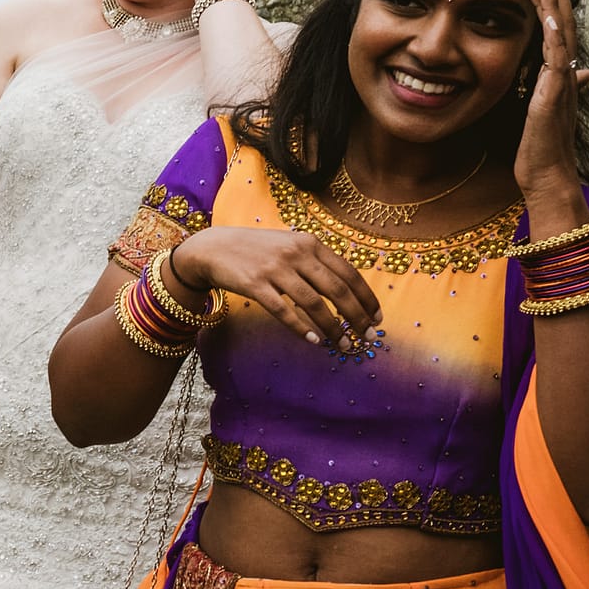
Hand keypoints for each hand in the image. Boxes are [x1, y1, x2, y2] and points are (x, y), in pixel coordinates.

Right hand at [177, 226, 379, 345]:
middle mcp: (295, 253)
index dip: (367, 298)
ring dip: (333, 328)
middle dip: (356, 317)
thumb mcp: (288, 246)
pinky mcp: (255, 284)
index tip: (376, 318)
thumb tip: (345, 293)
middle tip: (366, 336)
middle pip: (337, 290)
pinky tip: (314, 340)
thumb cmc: (254, 250)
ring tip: (343, 344)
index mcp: (309, 243)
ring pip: (314, 304)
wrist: (211, 248)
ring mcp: (274, 268)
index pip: (349, 273)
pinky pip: (284, 311)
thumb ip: (314, 263)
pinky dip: (302, 328)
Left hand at [518, 0, 588, 207]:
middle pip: (562, 22)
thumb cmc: (546, 144)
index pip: (557, 29)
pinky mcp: (555, 94)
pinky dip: (553, 36)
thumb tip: (588, 73)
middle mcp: (566, 72)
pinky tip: (549, 16)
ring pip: (560, 34)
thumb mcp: (553, 108)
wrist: (547, 173)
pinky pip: (556, 60)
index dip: (551, 2)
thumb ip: (567, 86)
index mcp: (562, 73)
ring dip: (554, 4)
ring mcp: (562, 81)